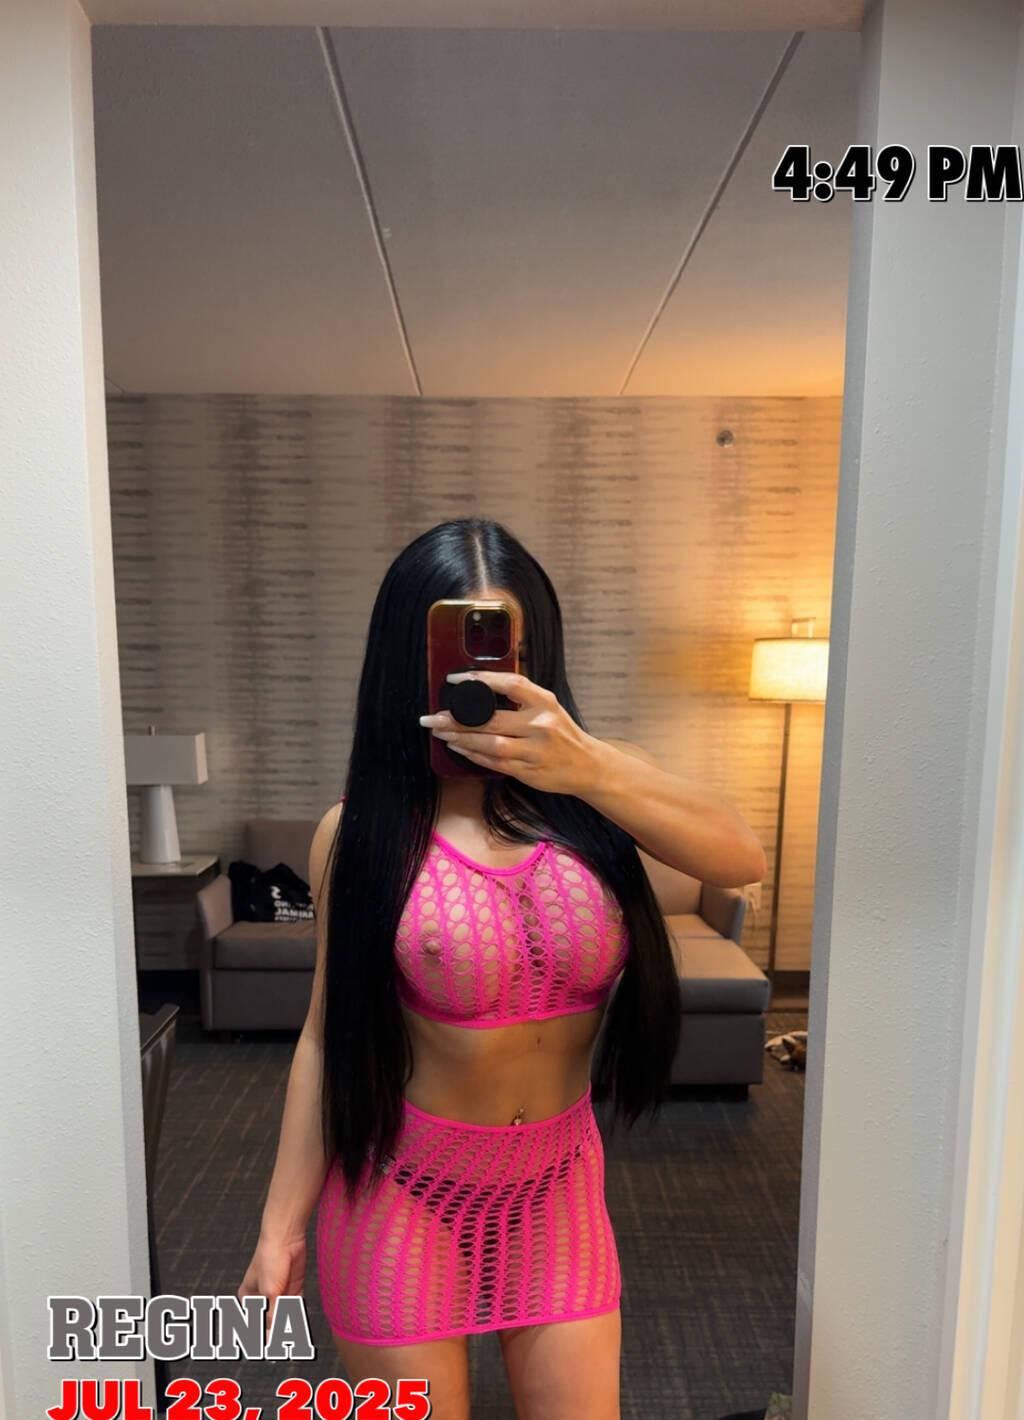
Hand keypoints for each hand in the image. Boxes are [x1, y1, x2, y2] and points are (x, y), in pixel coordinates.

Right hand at [237, 1232, 306, 1341]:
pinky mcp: (293, 1289)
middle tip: (283, 1349)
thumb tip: (272, 1337)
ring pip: (283, 1316)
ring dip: (288, 1327)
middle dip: (276, 1333)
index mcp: (249, 1298)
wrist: (286, 1236)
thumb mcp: (269, 1291)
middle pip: (269, 1321)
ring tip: (294, 1341)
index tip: (268, 1352)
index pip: (253, 1323)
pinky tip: (300, 1327)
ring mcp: (279, 1294)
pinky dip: (297, 1316)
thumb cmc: (269, 1260)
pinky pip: (294, 1308)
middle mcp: (263, 1298)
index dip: (260, 1337)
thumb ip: (272, 1314)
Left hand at [419, 670, 602, 795]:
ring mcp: (534, 750)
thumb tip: (479, 690)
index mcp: (544, 701)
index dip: (480, 680)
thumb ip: (521, 699)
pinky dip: (473, 754)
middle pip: (491, 719)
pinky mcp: (527, 771)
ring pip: (489, 744)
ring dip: (460, 738)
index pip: (510, 684)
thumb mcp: (549, 707)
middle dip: (456, 718)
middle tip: (433, 717)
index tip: (454, 679)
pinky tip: (457, 747)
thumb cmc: (562, 733)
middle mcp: (540, 724)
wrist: (588, 766)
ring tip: (440, 733)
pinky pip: (494, 762)